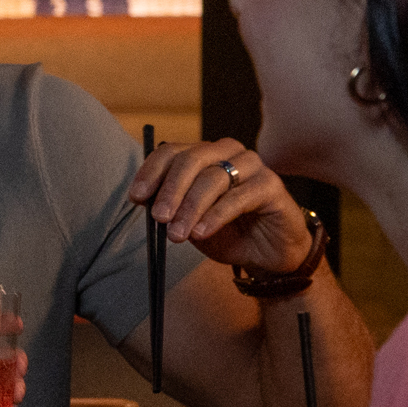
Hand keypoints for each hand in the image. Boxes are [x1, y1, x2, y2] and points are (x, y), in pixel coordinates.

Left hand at [127, 137, 314, 277]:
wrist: (266, 255)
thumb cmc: (226, 232)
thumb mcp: (189, 220)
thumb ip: (169, 206)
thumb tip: (143, 199)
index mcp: (203, 154)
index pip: (171, 151)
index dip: (151, 172)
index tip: (136, 197)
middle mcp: (227, 152)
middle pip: (191, 160)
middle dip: (170, 190)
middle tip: (158, 218)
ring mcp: (252, 165)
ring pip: (213, 178)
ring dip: (190, 208)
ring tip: (177, 234)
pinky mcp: (271, 185)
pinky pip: (239, 196)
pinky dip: (215, 215)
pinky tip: (201, 232)